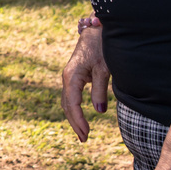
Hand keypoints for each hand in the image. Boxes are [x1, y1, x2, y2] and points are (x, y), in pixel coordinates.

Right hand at [60, 16, 109, 141]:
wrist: (96, 30)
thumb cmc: (101, 47)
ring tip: (83, 133)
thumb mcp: (104, 69)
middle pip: (67, 105)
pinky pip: (71, 96)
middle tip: (84, 139)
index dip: (78, 120)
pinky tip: (81, 118)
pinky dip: (75, 109)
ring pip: (67, 101)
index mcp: (72, 76)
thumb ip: (100, 90)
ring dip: (74, 118)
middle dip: (75, 123)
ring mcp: (69, 77)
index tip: (86, 133)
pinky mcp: (74, 76)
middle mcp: (67, 77)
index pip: (72, 104)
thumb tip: (99, 110)